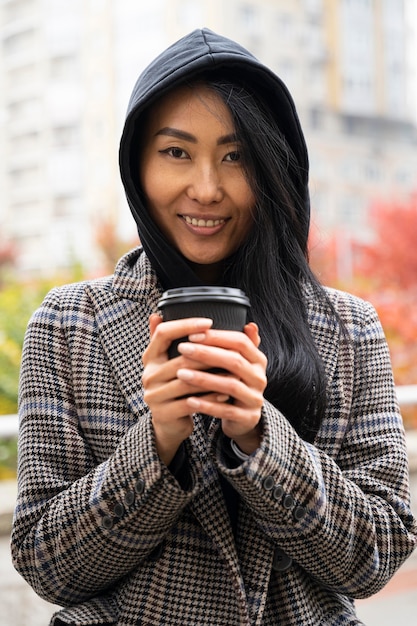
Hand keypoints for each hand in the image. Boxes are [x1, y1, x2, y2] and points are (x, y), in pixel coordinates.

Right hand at [142, 314, 215, 464]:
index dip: (185, 325)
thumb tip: (158, 313)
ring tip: (233, 371)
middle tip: (230, 348)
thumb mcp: (169, 362)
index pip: (163, 333)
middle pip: (180, 358)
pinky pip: (191, 402)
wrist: (169, 423)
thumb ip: (167, 340)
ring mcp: (154, 395)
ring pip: (188, 381)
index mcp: (149, 357)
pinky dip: (210, 397)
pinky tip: (225, 393)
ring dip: (213, 375)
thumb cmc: (174, 387)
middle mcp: (148, 375)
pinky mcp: (164, 413)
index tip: (208, 322)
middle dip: (208, 353)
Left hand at [176, 322, 266, 454]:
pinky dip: (207, 405)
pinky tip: (189, 400)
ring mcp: (255, 398)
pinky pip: (226, 411)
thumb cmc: (233, 383)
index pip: (240, 342)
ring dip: (203, 379)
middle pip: (234, 361)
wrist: (242, 418)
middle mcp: (260, 377)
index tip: (192, 334)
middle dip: (206, 354)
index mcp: (257, 359)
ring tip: (181, 373)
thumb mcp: (236, 362)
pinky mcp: (248, 417)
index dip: (217, 337)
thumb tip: (247, 322)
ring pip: (230, 385)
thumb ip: (234, 343)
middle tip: (182, 348)